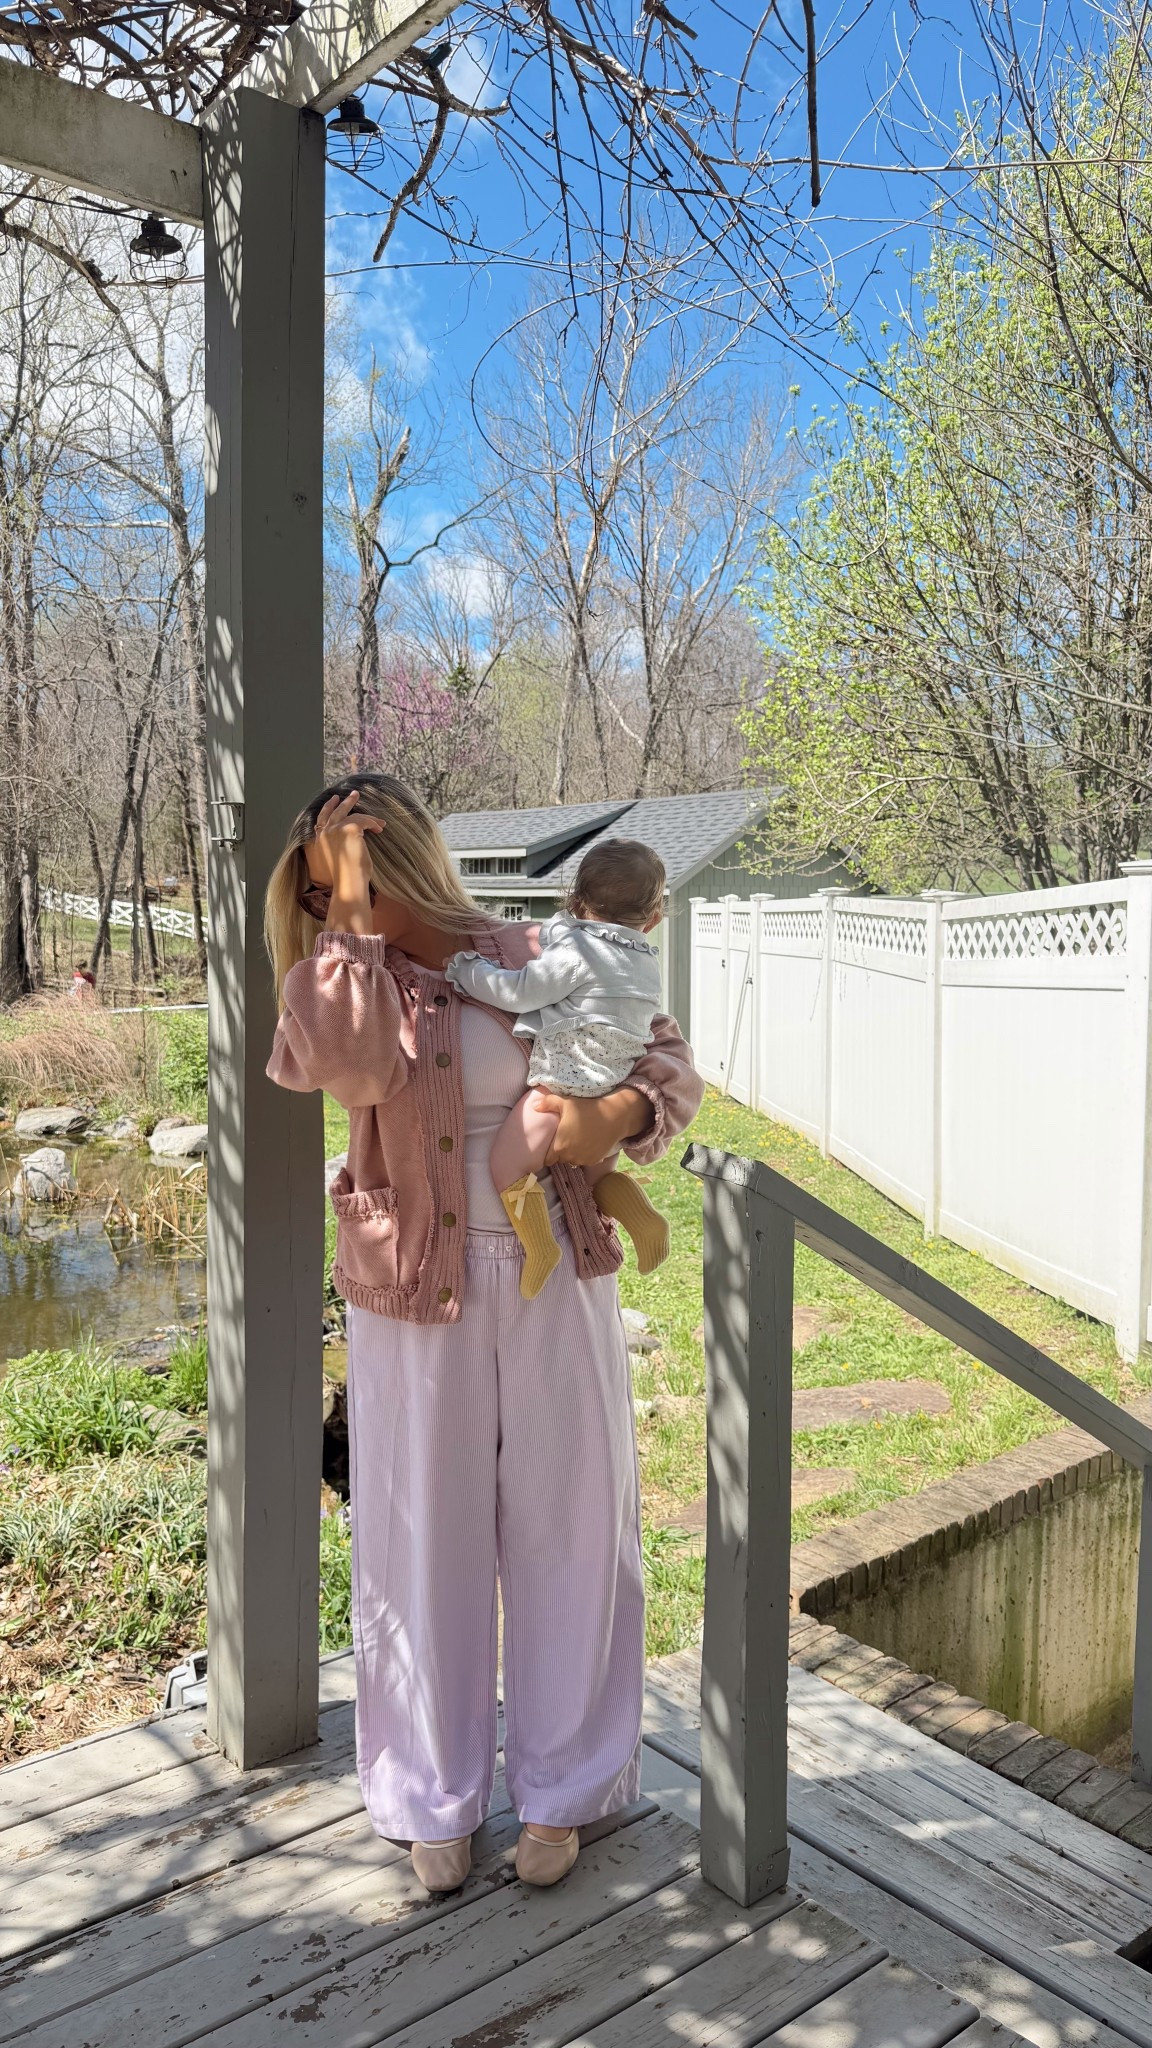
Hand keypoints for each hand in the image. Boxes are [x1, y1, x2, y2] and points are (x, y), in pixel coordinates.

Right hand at [310, 793, 381, 933]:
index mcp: (320, 840)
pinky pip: (363, 820)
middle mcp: (325, 832)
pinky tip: (380, 829)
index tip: (334, 800)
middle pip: (335, 811)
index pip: (322, 819)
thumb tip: (353, 839)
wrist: (348, 882)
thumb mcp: (338, 858)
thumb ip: (339, 845)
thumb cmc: (345, 877)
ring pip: (352, 815)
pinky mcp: (349, 828)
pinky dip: (373, 824)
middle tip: (354, 794)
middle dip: (345, 802)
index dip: (328, 808)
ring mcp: (336, 829)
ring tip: (378, 819)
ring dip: (368, 817)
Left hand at [536, 1086, 650, 1167]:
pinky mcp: (595, 1160)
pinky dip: (585, 1154)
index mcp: (559, 1146)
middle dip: (561, 1151)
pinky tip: (588, 1142)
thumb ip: (547, 1103)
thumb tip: (534, 1106)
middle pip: (560, 1159)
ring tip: (578, 1139)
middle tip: (566, 1137)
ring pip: (573, 1160)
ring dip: (573, 1154)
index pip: (548, 1159)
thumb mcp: (565, 1102)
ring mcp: (584, 1160)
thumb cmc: (587, 1108)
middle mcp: (570, 1157)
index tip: (553, 1143)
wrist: (614, 1116)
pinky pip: (585, 1160)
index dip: (548, 1152)